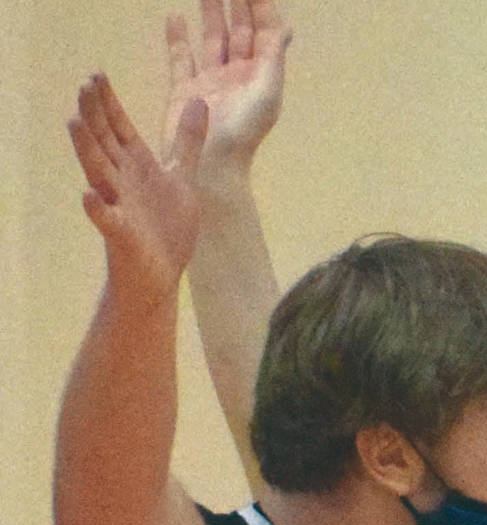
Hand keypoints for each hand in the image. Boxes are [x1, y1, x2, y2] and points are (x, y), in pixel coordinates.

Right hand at [70, 75, 207, 299]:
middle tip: (84, 86)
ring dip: (86, 149)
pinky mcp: (121, 235)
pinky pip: (106, 220)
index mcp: (138, 168)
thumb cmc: (167, 226)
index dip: (109, 104)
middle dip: (94, 116)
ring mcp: (119, 207)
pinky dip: (98, 209)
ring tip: (73, 122)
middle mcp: (123, 182)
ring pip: (99, 173)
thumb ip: (187, 141)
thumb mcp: (181, 177)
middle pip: (104, 143)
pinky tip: (89, 195)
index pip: (119, 129)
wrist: (162, 274)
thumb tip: (199, 101)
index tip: (97, 75)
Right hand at [163, 0, 290, 177]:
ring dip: (210, 14)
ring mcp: (210, 82)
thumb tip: (285, 28)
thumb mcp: (265, 95)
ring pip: (211, 39)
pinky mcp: (184, 90)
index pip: (264, 32)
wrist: (210, 166)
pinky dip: (178, 39)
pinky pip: (181, 59)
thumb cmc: (242, 134)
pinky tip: (174, 19)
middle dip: (236, 4)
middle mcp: (237, 76)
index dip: (261, 7)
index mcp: (260, 76)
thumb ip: (272, 60)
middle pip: (239, 30)